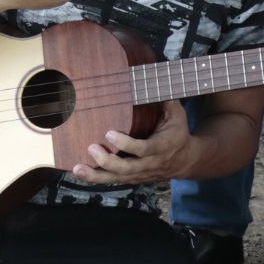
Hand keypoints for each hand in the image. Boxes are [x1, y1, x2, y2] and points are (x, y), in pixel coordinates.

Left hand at [71, 99, 196, 184]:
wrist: (185, 160)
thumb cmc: (177, 133)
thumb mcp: (177, 116)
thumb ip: (166, 101)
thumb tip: (153, 82)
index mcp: (160, 147)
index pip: (142, 149)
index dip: (125, 144)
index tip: (109, 133)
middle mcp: (149, 163)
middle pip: (126, 168)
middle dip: (107, 161)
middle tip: (91, 148)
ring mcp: (140, 174)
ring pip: (116, 178)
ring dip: (96, 175)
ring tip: (78, 168)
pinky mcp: (132, 179)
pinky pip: (113, 181)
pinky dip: (96, 178)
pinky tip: (80, 172)